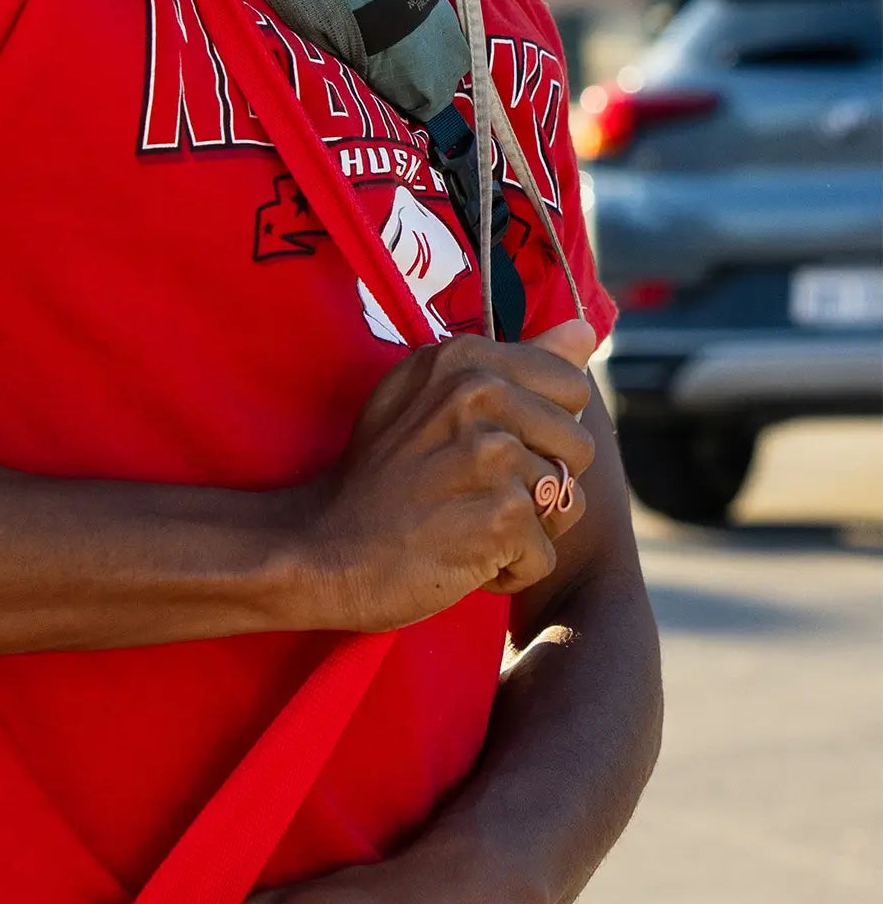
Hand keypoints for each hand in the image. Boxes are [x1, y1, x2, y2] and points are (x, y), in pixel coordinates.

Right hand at [307, 320, 596, 631]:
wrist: (318, 548)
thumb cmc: (377, 480)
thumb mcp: (429, 399)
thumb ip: (515, 363)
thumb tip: (585, 331)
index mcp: (465, 360)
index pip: (571, 388)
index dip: (538, 431)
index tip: (479, 450)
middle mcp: (479, 395)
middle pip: (578, 447)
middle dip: (538, 484)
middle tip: (470, 495)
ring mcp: (490, 455)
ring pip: (565, 504)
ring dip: (522, 532)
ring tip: (463, 526)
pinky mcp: (499, 517)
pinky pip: (543, 555)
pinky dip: (506, 572)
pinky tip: (459, 559)